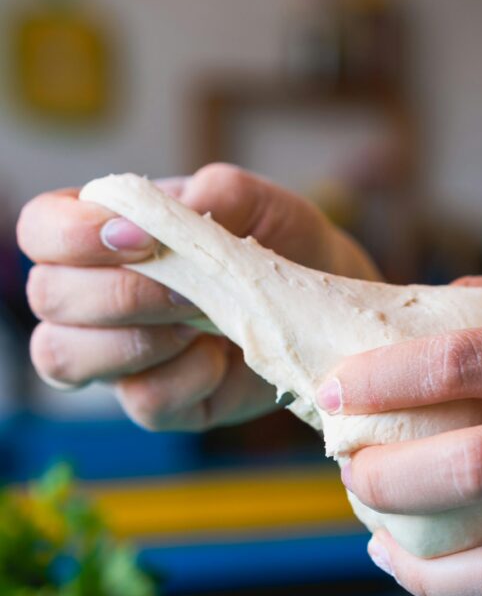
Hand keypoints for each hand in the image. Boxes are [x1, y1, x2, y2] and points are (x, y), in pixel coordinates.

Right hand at [17, 163, 377, 430]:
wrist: (327, 305)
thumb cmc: (284, 243)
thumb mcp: (264, 205)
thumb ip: (220, 194)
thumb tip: (185, 204)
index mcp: (101, 232)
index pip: (40, 230)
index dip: (70, 236)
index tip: (138, 238)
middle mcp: (93, 295)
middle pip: (47, 297)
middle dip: (116, 293)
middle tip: (187, 290)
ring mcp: (118, 355)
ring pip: (65, 358)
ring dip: (135, 339)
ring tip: (200, 320)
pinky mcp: (157, 401)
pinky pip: (141, 400)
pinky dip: (184, 378)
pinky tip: (221, 358)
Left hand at [321, 278, 481, 595]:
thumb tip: (418, 310)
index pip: (467, 363)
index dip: (383, 379)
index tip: (332, 390)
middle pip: (476, 469)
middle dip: (386, 477)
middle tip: (346, 466)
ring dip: (421, 564)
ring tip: (375, 535)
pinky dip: (470, 591)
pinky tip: (428, 568)